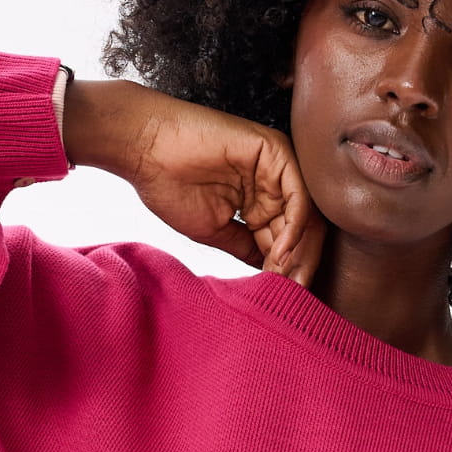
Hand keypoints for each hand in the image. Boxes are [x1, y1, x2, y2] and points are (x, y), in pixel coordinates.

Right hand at [117, 88, 325, 286]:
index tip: (281, 300)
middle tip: (294, 295)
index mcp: (260, 203)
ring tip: (286, 279)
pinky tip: (280, 253)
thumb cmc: (171, 187)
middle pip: (302, 230)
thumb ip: (247, 249)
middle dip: (300, 266)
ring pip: (306, 216)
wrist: (145, 151)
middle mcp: (273, 185)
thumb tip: (271, 273)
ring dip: (300, 252)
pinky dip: (294, 228)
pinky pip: (298, 196)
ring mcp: (276, 168)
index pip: (286, 242)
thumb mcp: (216, 231)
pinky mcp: (275, 153)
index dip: (286, 273)